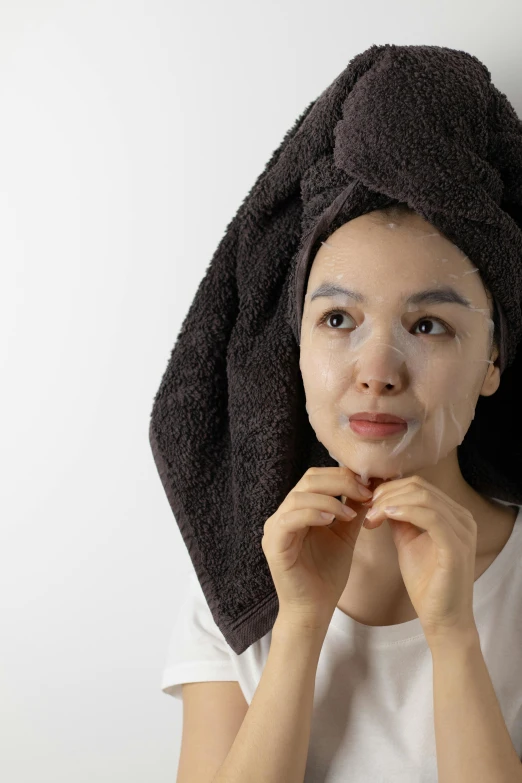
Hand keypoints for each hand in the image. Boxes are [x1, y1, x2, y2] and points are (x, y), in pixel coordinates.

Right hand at [261, 467, 372, 630]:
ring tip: (349, 513)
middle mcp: (284, 514)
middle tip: (364, 493)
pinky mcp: (274, 544)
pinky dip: (312, 513)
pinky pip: (290, 519)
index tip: (369, 486)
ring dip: (329, 499)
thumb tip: (369, 486)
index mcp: (298, 509)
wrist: (315, 609)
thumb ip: (352, 510)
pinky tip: (332, 519)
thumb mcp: (344, 535)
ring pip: (299, 496)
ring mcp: (276, 528)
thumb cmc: (326, 574)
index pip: (316, 477)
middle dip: (339, 482)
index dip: (342, 476)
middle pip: (308, 480)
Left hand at [364, 476, 477, 646]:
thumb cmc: (426, 583)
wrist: (442, 619)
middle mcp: (463, 518)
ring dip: (390, 503)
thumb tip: (381, 498)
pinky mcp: (457, 547)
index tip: (367, 503)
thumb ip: (400, 518)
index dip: (389, 488)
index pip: (419, 485)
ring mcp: (463, 531)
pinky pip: (430, 517)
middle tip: (366, 509)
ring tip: (372, 517)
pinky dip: (405, 511)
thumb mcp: (408, 541)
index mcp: (454, 514)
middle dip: (387, 494)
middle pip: (419, 487)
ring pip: (423, 497)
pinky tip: (386, 516)